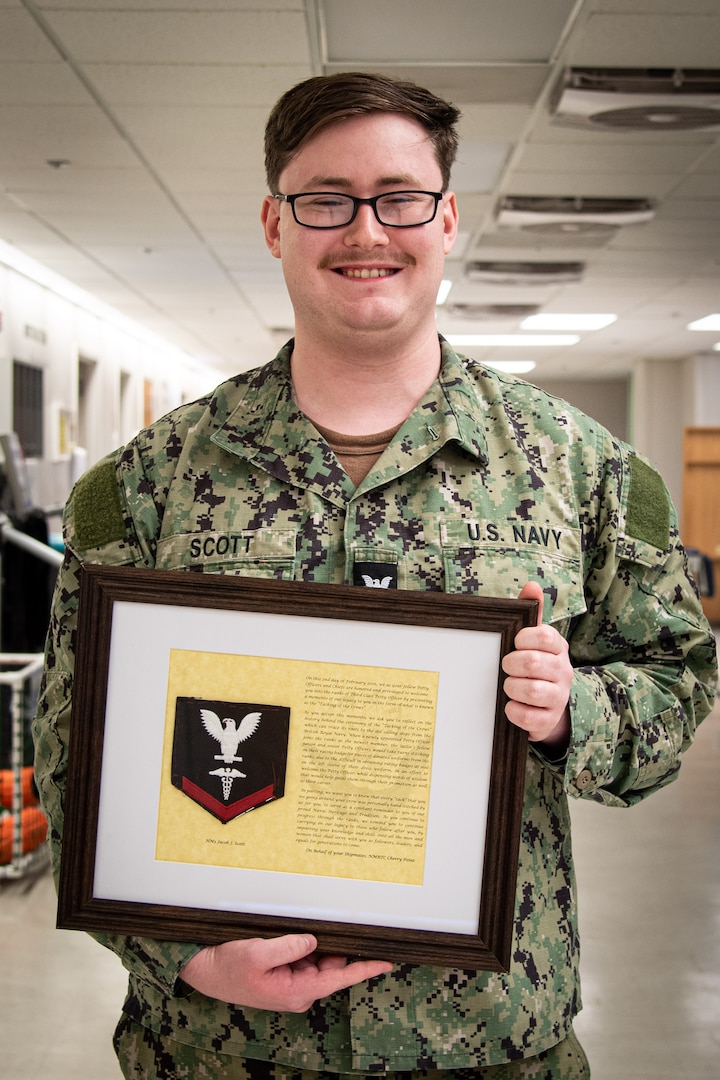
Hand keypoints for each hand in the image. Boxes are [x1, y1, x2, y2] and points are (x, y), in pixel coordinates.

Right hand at [179, 934, 392, 1012]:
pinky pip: (304, 957)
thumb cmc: (228, 967)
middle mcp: (298, 991)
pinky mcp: (284, 974)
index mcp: (296, 992)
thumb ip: (289, 947)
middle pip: (331, 966)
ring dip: (317, 944)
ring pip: (318, 960)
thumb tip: (313, 941)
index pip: (338, 979)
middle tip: (338, 922)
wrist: (205, 971)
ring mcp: (291, 983)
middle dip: (336, 946)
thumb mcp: (258, 953)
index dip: (364, 969)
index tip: (386, 962)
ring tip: (302, 927)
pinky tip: (297, 933)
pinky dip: (304, 945)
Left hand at [502, 581, 571, 751]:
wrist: (548, 707)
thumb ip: (531, 612)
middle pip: (534, 664)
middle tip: (506, 666)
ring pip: (533, 691)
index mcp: (557, 648)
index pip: (546, 637)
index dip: (525, 639)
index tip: (515, 642)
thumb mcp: (534, 640)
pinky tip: (510, 706)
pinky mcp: (549, 721)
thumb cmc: (535, 666)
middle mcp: (563, 672)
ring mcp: (558, 697)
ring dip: (512, 687)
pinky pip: (529, 717)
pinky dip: (514, 711)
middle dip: (512, 664)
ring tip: (508, 685)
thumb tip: (532, 585)